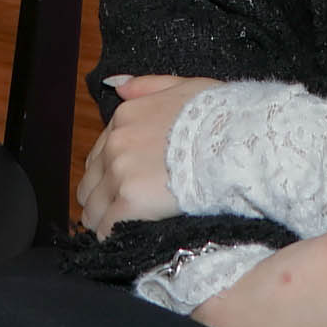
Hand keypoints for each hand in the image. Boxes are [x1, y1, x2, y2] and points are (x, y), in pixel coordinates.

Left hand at [76, 74, 220, 232]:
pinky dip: (112, 236)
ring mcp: (120, 172)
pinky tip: (124, 240)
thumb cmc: (220, 115)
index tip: (121, 188)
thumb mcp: (185, 87)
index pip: (98, 155)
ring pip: (92, 208)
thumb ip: (147, 86)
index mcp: (124, 117)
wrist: (236, 142)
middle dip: (101, 199)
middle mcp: (116, 144)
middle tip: (119, 213)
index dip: (108, 176)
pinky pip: (106, 227)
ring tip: (121, 230)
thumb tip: (120, 86)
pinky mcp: (130, 201)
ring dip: (103, 219)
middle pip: (89, 183)